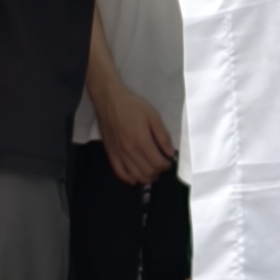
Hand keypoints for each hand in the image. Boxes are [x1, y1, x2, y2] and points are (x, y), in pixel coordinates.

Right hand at [91, 69, 176, 187]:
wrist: (109, 100)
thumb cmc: (133, 106)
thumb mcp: (153, 116)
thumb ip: (163, 136)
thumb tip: (170, 153)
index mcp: (142, 142)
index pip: (158, 163)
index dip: (166, 165)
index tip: (169, 160)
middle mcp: (130, 152)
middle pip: (148, 172)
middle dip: (158, 171)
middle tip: (161, 164)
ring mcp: (119, 155)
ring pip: (135, 176)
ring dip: (146, 178)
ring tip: (152, 172)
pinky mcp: (111, 154)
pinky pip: (120, 173)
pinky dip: (130, 179)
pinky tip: (136, 178)